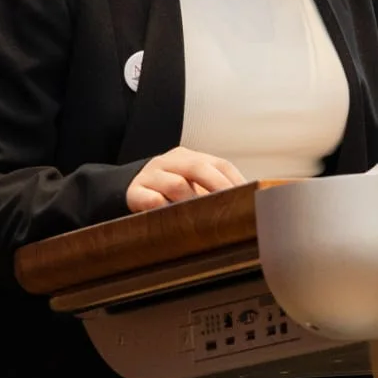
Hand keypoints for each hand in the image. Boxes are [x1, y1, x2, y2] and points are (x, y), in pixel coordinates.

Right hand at [127, 146, 246, 212]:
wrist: (126, 187)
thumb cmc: (166, 191)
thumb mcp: (189, 185)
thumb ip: (211, 192)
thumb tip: (245, 208)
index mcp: (188, 157)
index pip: (219, 164)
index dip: (236, 181)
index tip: (251, 199)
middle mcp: (169, 162)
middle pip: (198, 167)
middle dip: (219, 188)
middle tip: (233, 208)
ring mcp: (151, 175)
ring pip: (175, 184)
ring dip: (191, 201)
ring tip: (203, 217)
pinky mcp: (134, 192)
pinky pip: (151, 199)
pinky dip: (165, 209)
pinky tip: (173, 220)